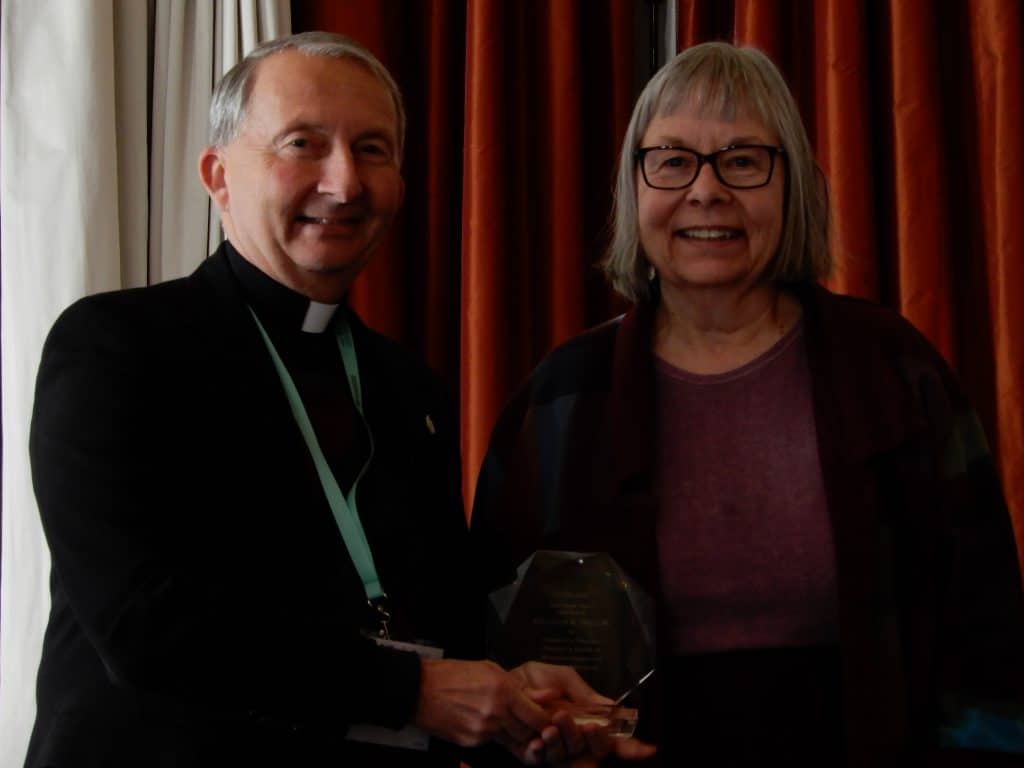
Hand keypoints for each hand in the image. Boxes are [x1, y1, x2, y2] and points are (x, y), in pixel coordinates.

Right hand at [413, 658, 553, 759]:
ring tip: (505, 718)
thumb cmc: (453, 674)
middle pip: (528, 733)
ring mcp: (483, 731)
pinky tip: (484, 720)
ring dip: (514, 733)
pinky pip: (492, 742)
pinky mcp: (471, 742)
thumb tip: (547, 695)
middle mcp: (495, 714)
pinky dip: (494, 735)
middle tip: (530, 721)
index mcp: (503, 691)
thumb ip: (521, 686)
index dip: (545, 720)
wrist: (419, 689)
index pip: (538, 717)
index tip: (546, 717)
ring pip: (512, 740)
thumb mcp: (490, 669)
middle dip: (533, 730)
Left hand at [512, 663, 654, 764]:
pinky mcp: (533, 755)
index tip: (648, 749)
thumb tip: (611, 706)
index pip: (613, 737)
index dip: (632, 746)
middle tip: (583, 721)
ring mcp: (554, 749)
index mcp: (585, 720)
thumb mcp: (560, 677)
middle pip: (595, 749)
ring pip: (568, 755)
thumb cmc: (531, 680)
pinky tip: (538, 740)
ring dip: (564, 740)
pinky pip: (541, 760)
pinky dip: (542, 750)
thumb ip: (584, 692)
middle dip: (592, 737)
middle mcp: (572, 738)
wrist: (500, 685)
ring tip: (554, 722)